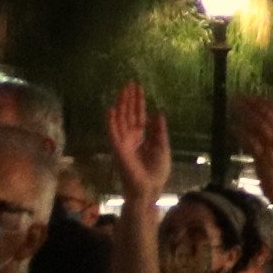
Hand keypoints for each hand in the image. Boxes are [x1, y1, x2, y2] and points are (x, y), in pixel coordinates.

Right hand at [106, 84, 170, 198]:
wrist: (150, 189)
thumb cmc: (157, 172)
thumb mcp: (162, 148)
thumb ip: (159, 131)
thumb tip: (159, 113)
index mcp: (142, 137)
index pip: (139, 116)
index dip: (139, 102)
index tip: (138, 88)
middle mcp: (131, 138)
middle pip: (129, 114)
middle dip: (129, 99)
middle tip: (129, 83)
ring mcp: (123, 143)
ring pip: (121, 120)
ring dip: (120, 105)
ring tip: (121, 90)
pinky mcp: (119, 149)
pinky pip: (113, 133)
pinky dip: (111, 122)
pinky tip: (110, 109)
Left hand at [235, 95, 272, 211]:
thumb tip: (268, 123)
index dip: (265, 102)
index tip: (252, 96)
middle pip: (268, 116)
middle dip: (252, 104)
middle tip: (238, 97)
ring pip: (260, 125)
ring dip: (245, 114)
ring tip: (233, 107)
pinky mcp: (265, 159)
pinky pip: (252, 142)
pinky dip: (242, 133)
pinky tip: (232, 127)